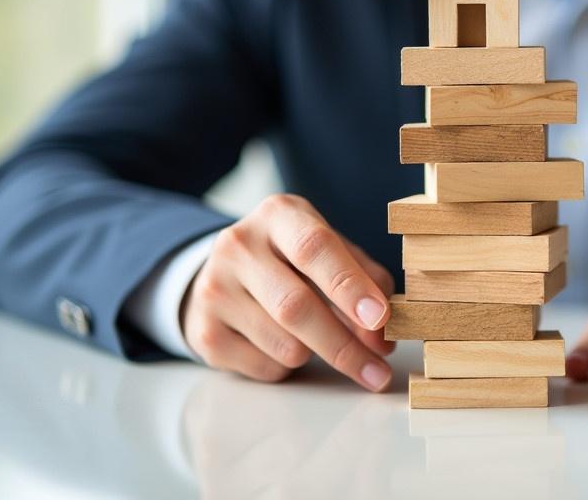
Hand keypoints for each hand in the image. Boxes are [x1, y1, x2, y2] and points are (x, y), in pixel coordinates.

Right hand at [181, 194, 395, 390]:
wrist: (225, 272)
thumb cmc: (294, 260)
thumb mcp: (331, 250)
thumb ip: (366, 282)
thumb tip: (383, 334)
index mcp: (278, 215)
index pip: (314, 247)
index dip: (350, 285)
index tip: (380, 318)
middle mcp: (239, 246)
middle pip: (296, 305)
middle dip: (344, 344)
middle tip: (379, 370)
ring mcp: (214, 288)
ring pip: (284, 344)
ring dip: (319, 355)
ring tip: (324, 341)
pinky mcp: (204, 332)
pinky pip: (265, 367)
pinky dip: (290, 367)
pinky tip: (285, 344)